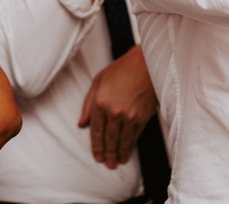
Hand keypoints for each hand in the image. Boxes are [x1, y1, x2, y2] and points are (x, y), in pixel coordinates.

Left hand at [78, 49, 157, 168]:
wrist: (146, 64)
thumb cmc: (121, 69)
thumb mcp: (98, 82)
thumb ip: (88, 104)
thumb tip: (82, 124)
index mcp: (100, 103)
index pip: (96, 131)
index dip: (96, 146)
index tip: (97, 157)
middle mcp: (114, 112)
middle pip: (109, 139)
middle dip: (108, 154)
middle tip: (108, 165)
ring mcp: (129, 115)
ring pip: (123, 140)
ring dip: (119, 153)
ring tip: (117, 163)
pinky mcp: (143, 116)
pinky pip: (135, 135)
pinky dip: (131, 145)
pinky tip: (128, 151)